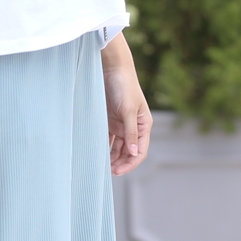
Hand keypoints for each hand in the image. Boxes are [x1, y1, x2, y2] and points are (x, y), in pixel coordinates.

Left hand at [102, 35, 151, 175]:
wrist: (111, 67)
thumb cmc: (123, 86)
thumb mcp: (127, 110)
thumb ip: (131, 132)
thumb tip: (134, 152)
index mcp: (143, 125)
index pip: (139, 150)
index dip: (130, 163)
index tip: (118, 171)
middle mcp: (133, 126)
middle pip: (128, 151)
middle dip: (120, 162)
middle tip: (107, 172)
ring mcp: (121, 123)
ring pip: (117, 146)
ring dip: (112, 156)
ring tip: (101, 166)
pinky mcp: (109, 118)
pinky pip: (107, 137)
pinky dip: (104, 145)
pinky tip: (96, 153)